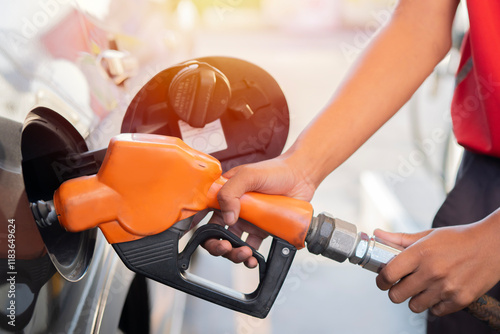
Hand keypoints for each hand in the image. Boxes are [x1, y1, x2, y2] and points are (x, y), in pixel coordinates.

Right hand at [204, 155, 315, 267]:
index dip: (200, 227)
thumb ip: (231, 192)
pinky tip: (253, 258)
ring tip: (244, 253)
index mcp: (225, 194)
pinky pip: (252, 247)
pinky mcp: (262, 229)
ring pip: (233, 244)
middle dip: (217, 246)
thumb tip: (228, 217)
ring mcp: (248, 220)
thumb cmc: (275, 170)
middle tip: (225, 247)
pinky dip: (250, 257)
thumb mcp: (248, 175)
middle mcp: (234, 209)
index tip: (205, 237)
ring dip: (234, 254)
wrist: (301, 177)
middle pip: (216, 234)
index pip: (205, 213)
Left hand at [375, 210, 499, 315]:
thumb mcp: (428, 235)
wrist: (493, 246)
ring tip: (421, 288)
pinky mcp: (460, 300)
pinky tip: (438, 292)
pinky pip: (435, 311)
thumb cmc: (459, 239)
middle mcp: (432, 272)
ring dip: (414, 299)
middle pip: (397, 295)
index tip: (382, 281)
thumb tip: (377, 234)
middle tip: (401, 285)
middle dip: (395, 291)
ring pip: (414, 306)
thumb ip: (400, 239)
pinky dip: (434, 305)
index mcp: (420, 253)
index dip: (380, 280)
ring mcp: (446, 288)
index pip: (388, 274)